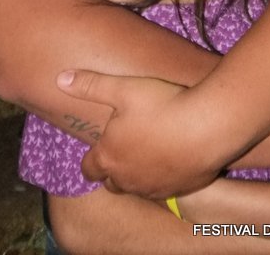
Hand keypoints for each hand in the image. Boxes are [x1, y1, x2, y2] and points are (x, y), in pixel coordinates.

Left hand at [57, 69, 215, 197]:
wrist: (208, 126)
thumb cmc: (162, 105)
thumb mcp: (123, 89)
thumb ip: (91, 85)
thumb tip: (60, 79)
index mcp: (109, 157)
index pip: (89, 168)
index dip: (92, 158)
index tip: (101, 145)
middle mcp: (128, 180)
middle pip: (112, 183)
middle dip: (113, 169)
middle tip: (125, 147)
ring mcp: (154, 188)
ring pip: (138, 188)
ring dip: (138, 174)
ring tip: (149, 151)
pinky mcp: (180, 190)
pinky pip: (166, 189)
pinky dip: (164, 177)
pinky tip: (174, 156)